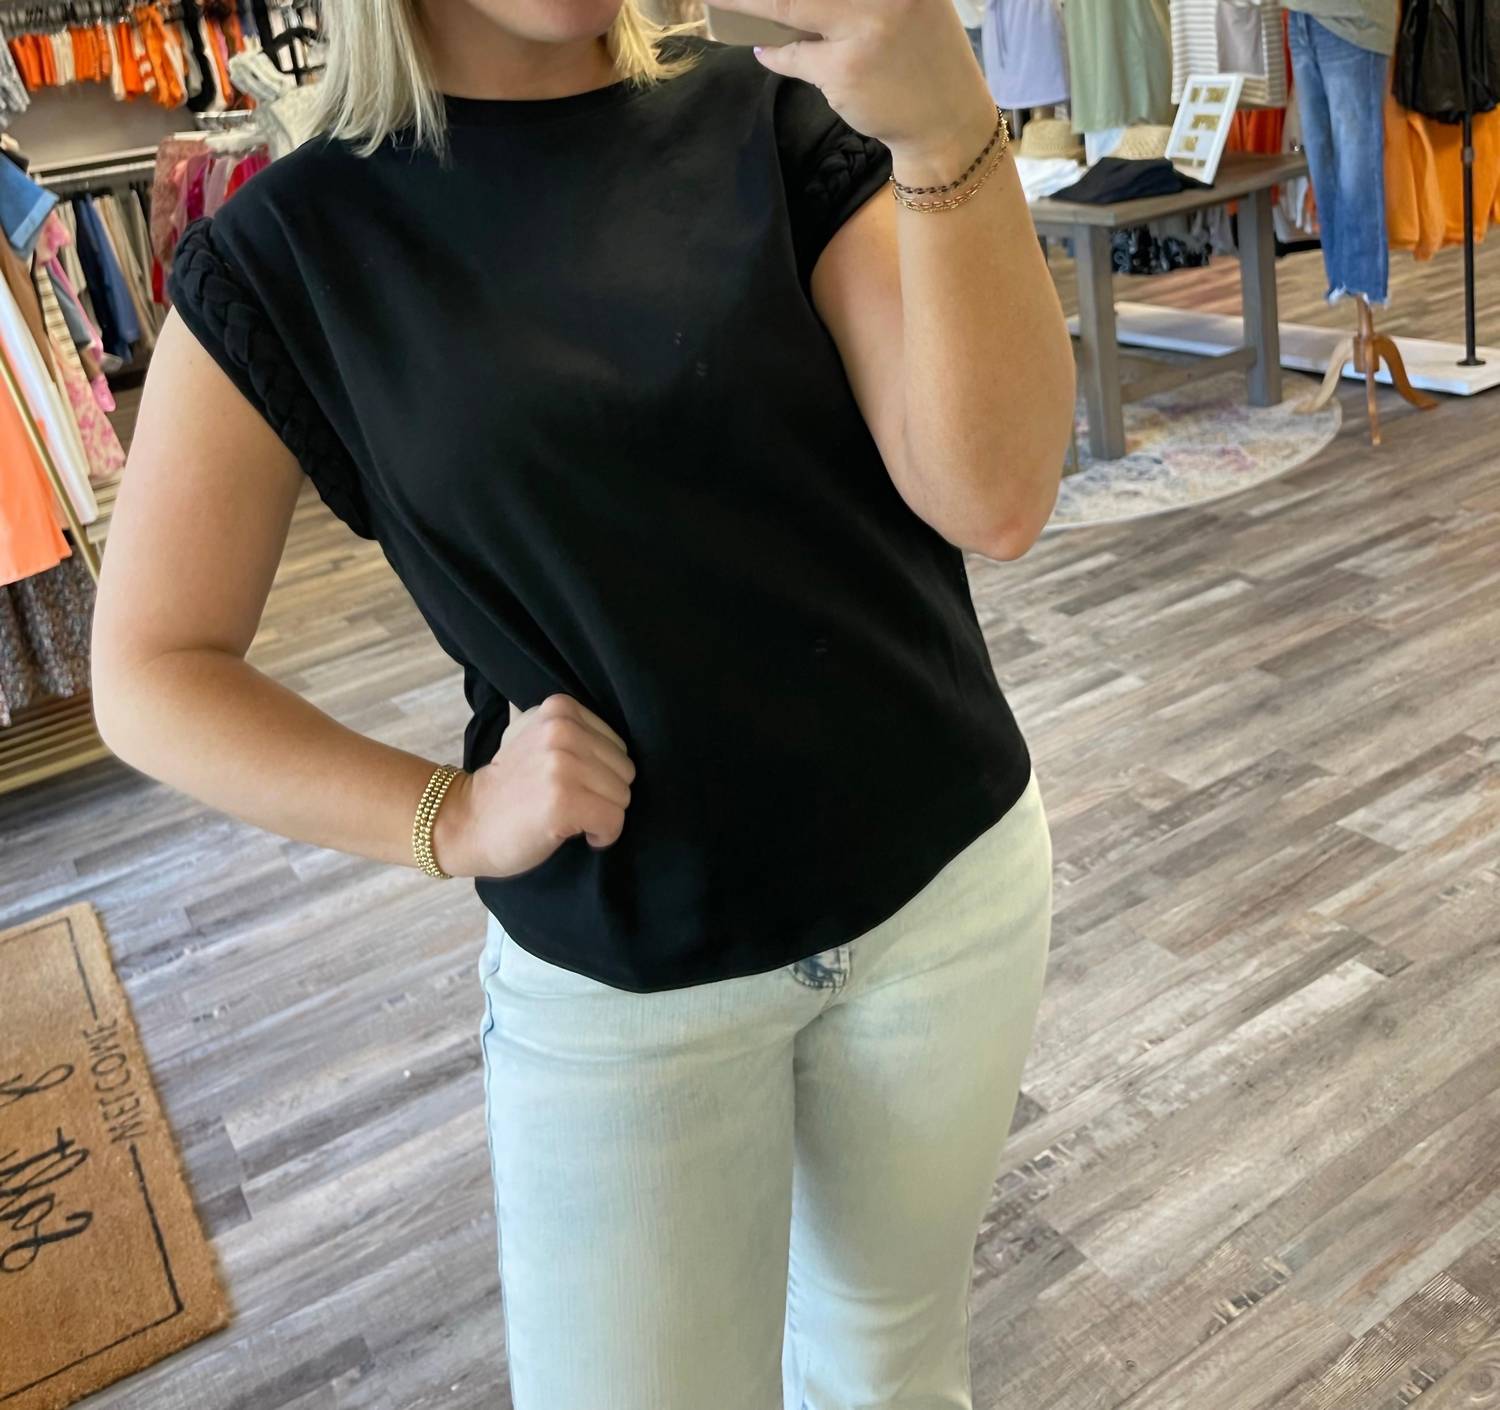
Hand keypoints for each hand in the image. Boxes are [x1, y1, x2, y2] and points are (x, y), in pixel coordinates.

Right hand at [431, 694, 634, 878]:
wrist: (467, 821)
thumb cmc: (510, 786)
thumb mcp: (535, 735)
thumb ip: (574, 729)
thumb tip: (626, 739)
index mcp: (560, 709)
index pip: (619, 746)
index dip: (600, 773)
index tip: (570, 784)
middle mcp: (563, 730)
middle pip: (626, 771)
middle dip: (604, 794)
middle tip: (569, 803)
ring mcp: (563, 765)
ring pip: (622, 797)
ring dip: (602, 816)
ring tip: (568, 816)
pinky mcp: (564, 801)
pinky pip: (613, 822)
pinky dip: (602, 836)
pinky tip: (575, 833)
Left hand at [711, 0, 995, 166]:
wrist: (947, 119)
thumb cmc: (921, 54)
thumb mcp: (902, 2)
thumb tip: (781, 5)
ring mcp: (863, 29)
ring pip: (786, 8)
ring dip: (746, 5)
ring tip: (718, 1)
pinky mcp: (844, 70)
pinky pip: (792, 56)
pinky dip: (774, 54)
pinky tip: (765, 52)